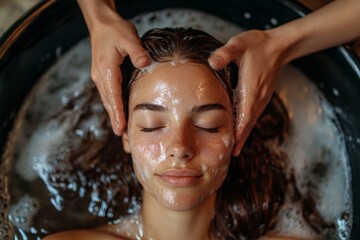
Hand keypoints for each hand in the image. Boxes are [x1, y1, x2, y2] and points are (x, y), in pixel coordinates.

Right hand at [84, 3, 150, 134]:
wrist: (101, 23)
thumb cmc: (114, 30)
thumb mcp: (128, 37)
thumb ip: (137, 51)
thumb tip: (145, 64)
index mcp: (106, 69)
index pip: (113, 96)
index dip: (117, 113)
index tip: (120, 128)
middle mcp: (100, 76)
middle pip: (108, 102)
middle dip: (115, 120)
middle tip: (122, 137)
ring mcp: (100, 76)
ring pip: (107, 100)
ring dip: (113, 115)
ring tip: (121, 131)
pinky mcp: (103, 75)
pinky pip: (108, 94)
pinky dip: (113, 106)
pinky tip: (118, 113)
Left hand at [209, 30, 288, 155]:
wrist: (277, 45)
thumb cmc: (256, 44)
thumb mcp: (239, 45)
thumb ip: (225, 53)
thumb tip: (212, 62)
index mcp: (251, 87)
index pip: (245, 114)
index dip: (239, 130)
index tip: (233, 144)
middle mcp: (258, 96)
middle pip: (249, 122)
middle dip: (241, 138)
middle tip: (231, 153)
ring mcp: (261, 97)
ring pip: (251, 120)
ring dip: (244, 134)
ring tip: (235, 149)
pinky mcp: (261, 96)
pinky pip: (253, 114)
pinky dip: (247, 125)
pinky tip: (242, 131)